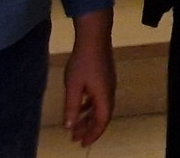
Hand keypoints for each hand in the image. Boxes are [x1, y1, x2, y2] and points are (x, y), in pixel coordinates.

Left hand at [62, 10, 114, 146]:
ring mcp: (108, 84)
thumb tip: (69, 127)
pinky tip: (80, 105)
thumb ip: (72, 107)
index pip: (101, 122)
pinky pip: (98, 98)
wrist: (94, 37)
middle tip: (75, 138)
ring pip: (99, 107)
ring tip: (75, 125)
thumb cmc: (83, 62)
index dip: (92, 134)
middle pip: (101, 116)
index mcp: (103, 96)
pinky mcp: (104, 77)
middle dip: (88, 128)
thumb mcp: (73, 86)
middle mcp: (109, 92)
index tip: (81, 143)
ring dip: (88, 117)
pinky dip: (89, 106)